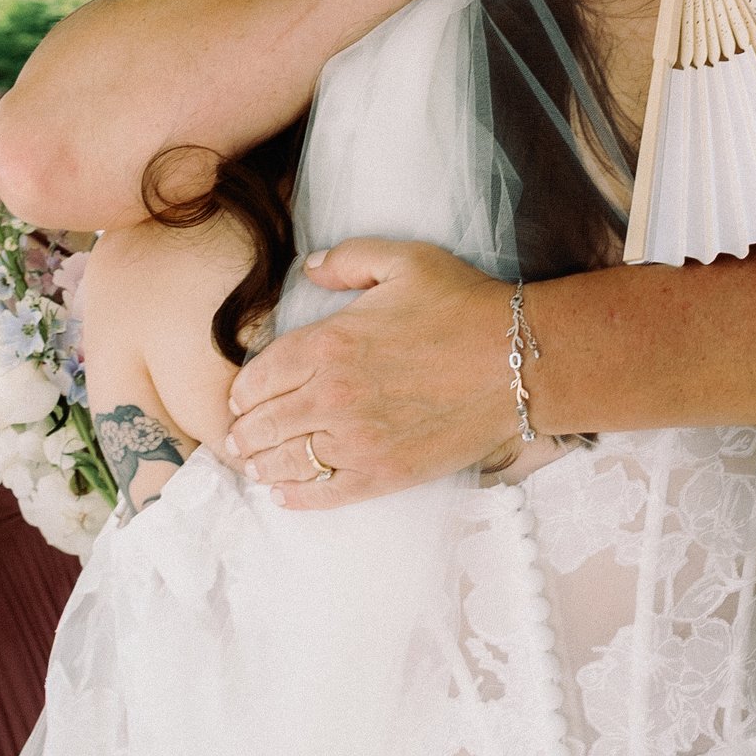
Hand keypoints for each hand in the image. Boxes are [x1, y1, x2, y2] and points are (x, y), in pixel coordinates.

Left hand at [226, 242, 511, 505]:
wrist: (518, 362)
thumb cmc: (464, 307)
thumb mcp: (404, 261)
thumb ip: (347, 260)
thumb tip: (308, 267)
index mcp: (328, 342)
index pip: (259, 376)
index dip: (243, 391)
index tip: (240, 398)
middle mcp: (331, 395)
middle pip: (263, 424)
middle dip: (244, 432)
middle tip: (238, 438)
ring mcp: (356, 440)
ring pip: (285, 461)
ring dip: (261, 465)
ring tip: (255, 466)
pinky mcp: (382, 474)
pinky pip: (322, 493)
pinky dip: (296, 496)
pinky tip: (285, 493)